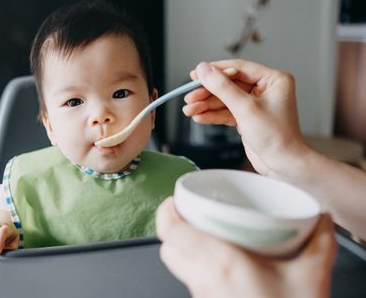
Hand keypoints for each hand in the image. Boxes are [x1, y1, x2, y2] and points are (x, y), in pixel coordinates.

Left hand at [156, 197, 336, 297]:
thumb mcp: (311, 278)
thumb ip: (319, 244)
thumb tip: (320, 221)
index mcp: (221, 264)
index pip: (172, 233)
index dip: (166, 212)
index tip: (174, 199)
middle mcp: (204, 281)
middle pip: (168, 249)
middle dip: (174, 229)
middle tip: (190, 214)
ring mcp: (203, 297)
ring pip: (177, 267)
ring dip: (184, 248)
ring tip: (205, 234)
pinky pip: (191, 282)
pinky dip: (196, 267)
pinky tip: (219, 263)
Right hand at [183, 60, 308, 177]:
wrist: (284, 165)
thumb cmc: (276, 137)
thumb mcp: (245, 108)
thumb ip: (222, 87)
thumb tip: (204, 69)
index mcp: (273, 79)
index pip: (238, 68)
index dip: (214, 71)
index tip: (195, 75)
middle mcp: (265, 89)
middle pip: (228, 84)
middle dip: (207, 92)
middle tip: (190, 97)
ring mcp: (255, 103)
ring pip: (225, 99)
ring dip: (206, 105)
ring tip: (189, 110)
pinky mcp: (247, 117)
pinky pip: (226, 111)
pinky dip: (213, 115)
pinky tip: (199, 117)